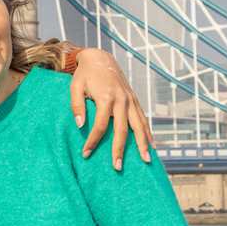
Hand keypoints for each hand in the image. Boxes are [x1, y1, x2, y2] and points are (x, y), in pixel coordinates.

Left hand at [69, 48, 153, 168]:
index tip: (85, 154)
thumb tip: (79, 125)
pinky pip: (143, 118)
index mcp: (106, 97)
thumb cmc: (85, 74)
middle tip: (117, 168)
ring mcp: (131, 100)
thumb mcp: (75, 87)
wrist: (100, 58)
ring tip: (145, 161)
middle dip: (119, 150)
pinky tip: (151, 145)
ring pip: (139, 125)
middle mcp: (122, 100)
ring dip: (142, 144)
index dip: (92, 141)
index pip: (100, 125)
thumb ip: (76, 106)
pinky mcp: (135, 100)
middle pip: (123, 130)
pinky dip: (148, 132)